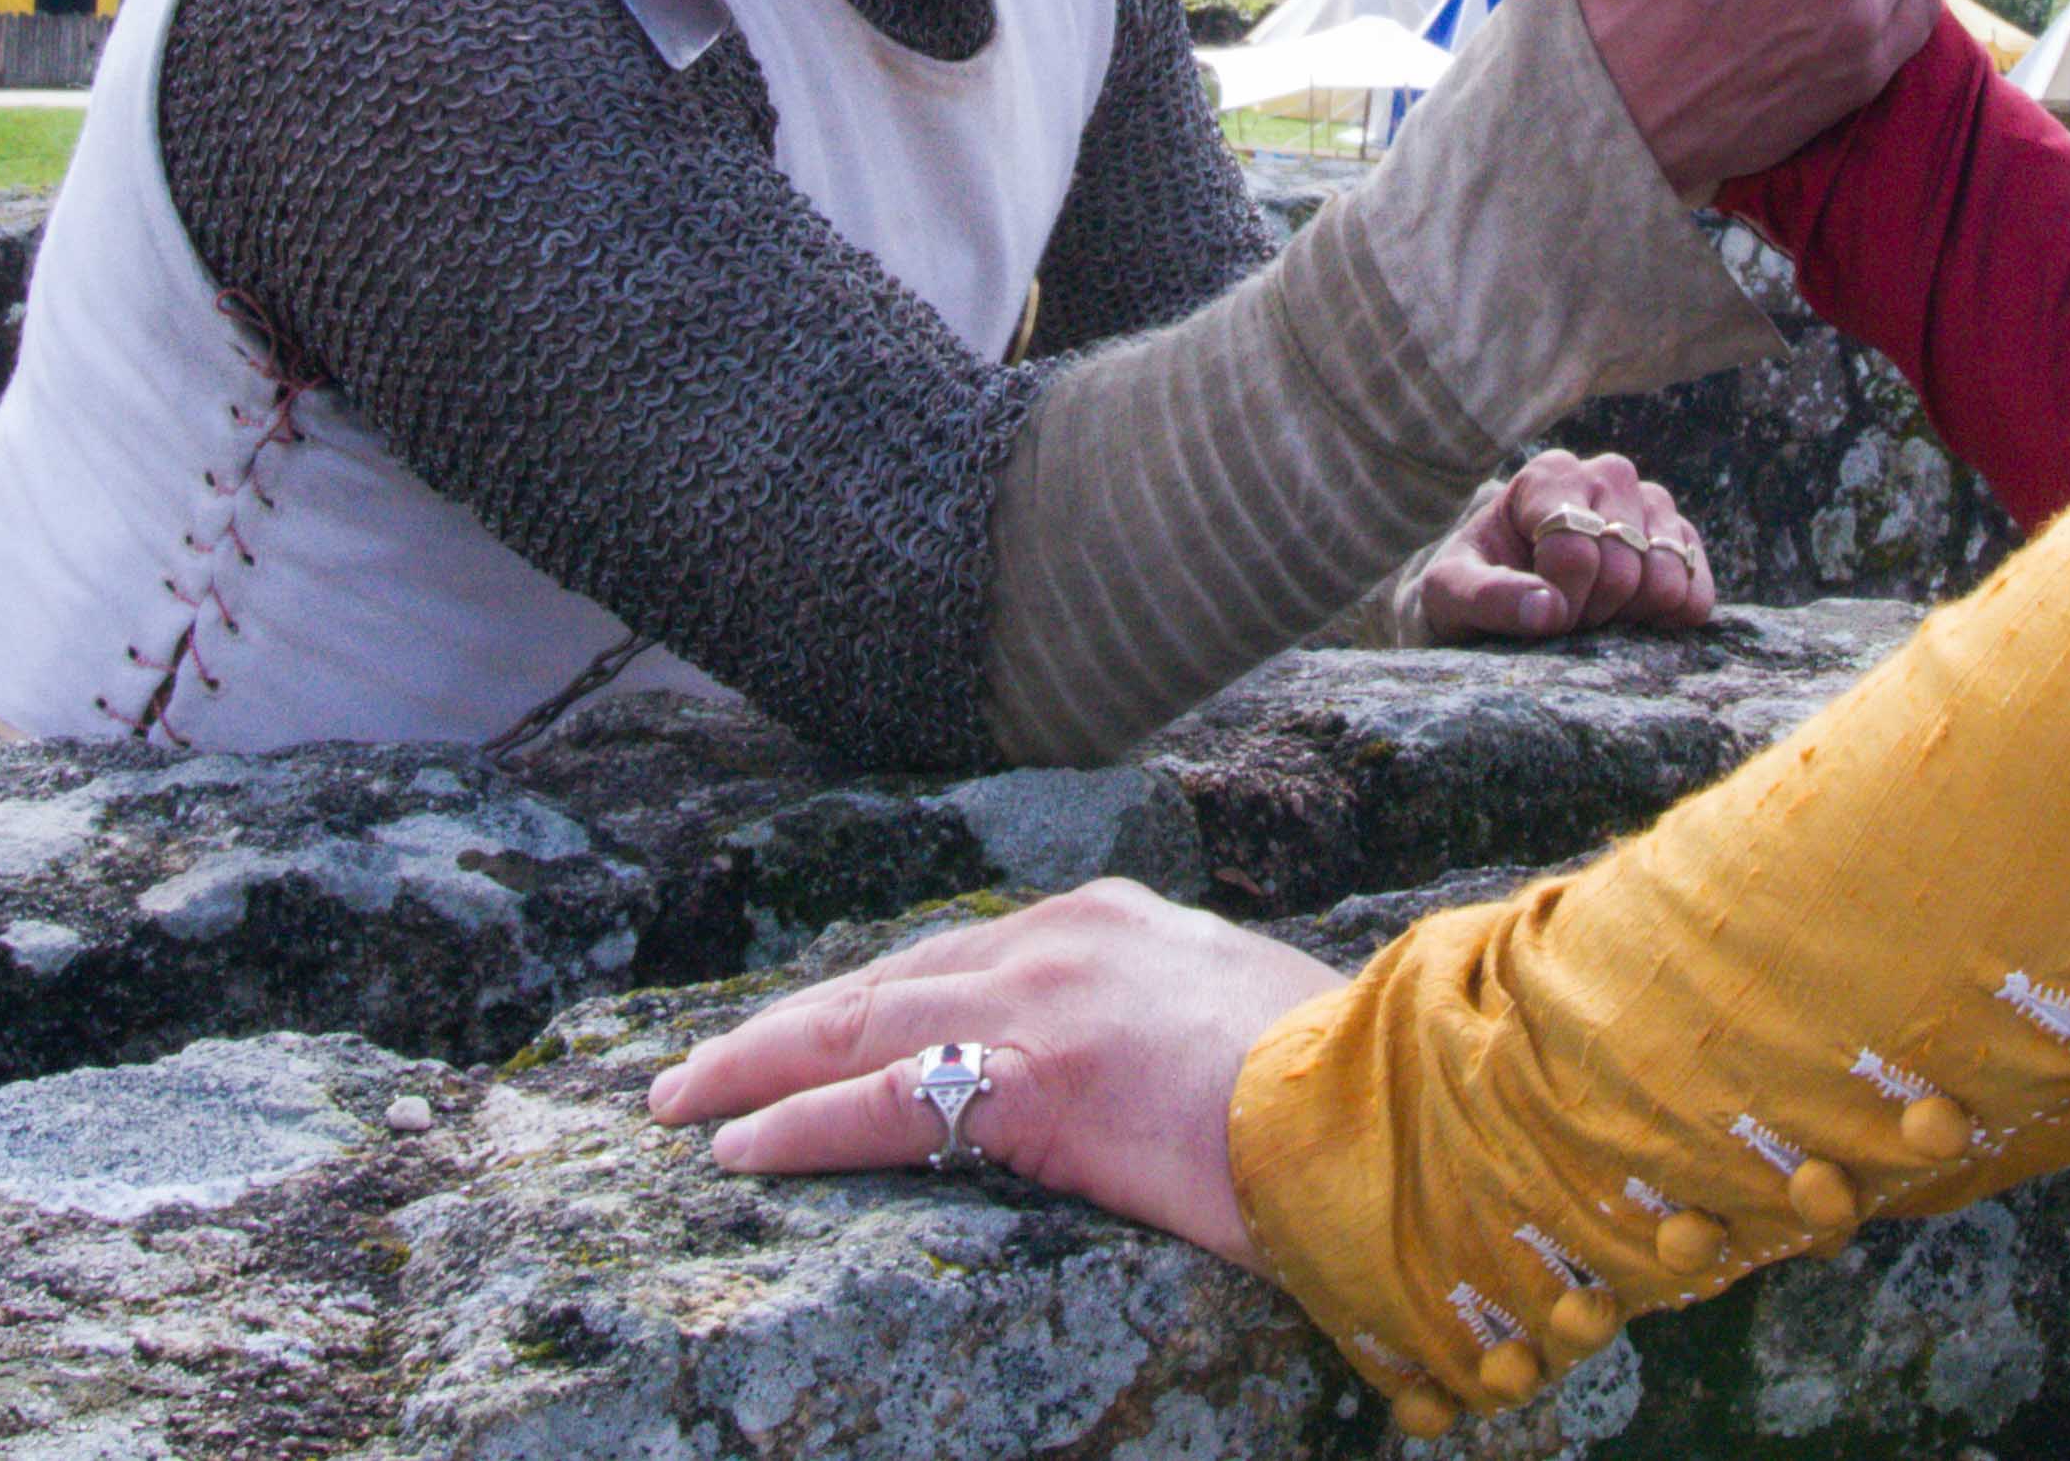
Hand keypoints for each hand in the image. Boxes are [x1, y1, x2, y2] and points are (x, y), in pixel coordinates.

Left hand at [648, 877, 1336, 1270]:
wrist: (1389, 1097)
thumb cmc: (1342, 1081)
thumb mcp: (1242, 1015)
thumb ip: (1168, 1023)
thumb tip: (1149, 1071)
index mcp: (1116, 921)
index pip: (961, 955)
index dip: (874, 994)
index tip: (819, 1024)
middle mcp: (1066, 940)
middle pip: (888, 978)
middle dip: (787, 1023)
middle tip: (697, 1064)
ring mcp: (1044, 1005)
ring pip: (861, 1028)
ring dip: (757, 1066)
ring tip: (679, 1102)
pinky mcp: (1033, 1082)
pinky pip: (882, 1105)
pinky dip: (797, 1124)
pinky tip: (737, 1148)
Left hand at [1416, 448, 1716, 638]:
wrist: (1499, 592)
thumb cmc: (1470, 585)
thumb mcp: (1451, 593)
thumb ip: (1489, 597)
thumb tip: (1548, 610)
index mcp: (1548, 475)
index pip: (1574, 548)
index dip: (1559, 601)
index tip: (1539, 617)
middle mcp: (1606, 475)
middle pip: (1623, 565)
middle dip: (1592, 611)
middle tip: (1566, 619)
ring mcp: (1651, 503)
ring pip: (1668, 574)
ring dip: (1633, 616)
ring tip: (1598, 616)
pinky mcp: (1681, 538)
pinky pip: (1699, 588)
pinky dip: (1674, 617)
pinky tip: (1639, 622)